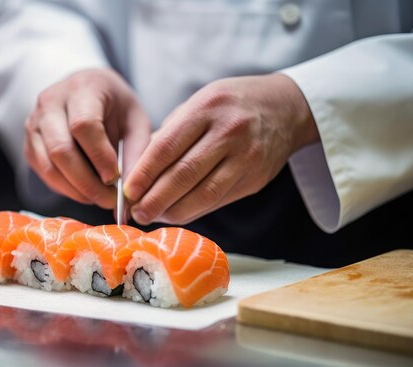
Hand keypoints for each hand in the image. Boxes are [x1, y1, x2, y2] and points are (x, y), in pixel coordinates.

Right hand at [24, 68, 150, 208]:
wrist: (87, 91)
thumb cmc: (115, 106)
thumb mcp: (135, 120)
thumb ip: (136, 153)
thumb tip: (130, 193)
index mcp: (81, 89)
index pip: (83, 125)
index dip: (99, 156)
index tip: (115, 178)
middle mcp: (50, 103)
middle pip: (60, 149)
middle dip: (87, 182)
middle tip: (110, 200)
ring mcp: (34, 124)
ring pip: (48, 166)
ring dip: (76, 190)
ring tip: (100, 198)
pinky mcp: (30, 144)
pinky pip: (44, 173)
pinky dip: (66, 189)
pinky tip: (85, 192)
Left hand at [124, 74, 318, 224]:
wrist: (285, 108)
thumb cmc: (229, 105)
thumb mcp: (198, 104)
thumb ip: (170, 134)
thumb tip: (138, 171)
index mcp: (207, 107)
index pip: (168, 146)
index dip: (144, 173)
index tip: (127, 191)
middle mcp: (230, 132)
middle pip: (184, 174)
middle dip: (155, 199)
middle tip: (136, 213)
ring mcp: (246, 158)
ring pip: (203, 194)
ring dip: (174, 211)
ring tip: (154, 216)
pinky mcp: (256, 179)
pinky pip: (219, 201)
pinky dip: (194, 210)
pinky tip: (177, 213)